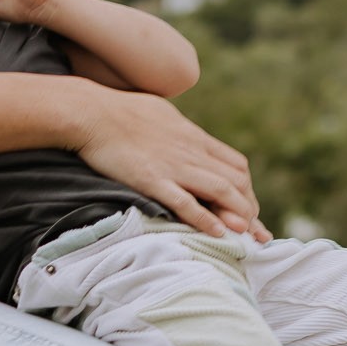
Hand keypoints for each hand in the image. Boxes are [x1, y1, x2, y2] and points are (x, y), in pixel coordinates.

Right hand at [74, 87, 265, 238]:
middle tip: (254, 230)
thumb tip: (182, 132)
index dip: (247, 189)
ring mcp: (174, 166)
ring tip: (247, 235)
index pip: (236, 165)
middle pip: (237, 181)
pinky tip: (218, 234)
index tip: (247, 207)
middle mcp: (191, 152)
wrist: (92, 112)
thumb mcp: (162, 113)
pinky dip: (206, 219)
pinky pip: (186, 202)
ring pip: (221, 191)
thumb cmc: (121, 110)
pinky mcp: (153, 180)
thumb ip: (179, 128)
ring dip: (238, 215)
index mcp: (194, 136)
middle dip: (250, 208)